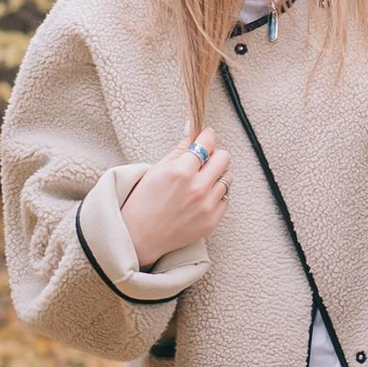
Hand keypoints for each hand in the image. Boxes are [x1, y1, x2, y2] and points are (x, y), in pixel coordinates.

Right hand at [119, 133, 230, 270]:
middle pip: (224, 158)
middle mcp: (197, 188)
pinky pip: (226, 199)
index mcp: (181, 171)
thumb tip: (194, 130)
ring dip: (216, 176)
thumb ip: (180, 149)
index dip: (206, 137)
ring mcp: (207, 206)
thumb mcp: (157, 169)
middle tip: (202, 161)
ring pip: (227, 178)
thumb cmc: (144, 200)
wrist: (140, 236)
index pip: (207, 143)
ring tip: (199, 182)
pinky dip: (216, 195)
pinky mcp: (212, 221)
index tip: (205, 137)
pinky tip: (199, 199)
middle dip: (214, 155)